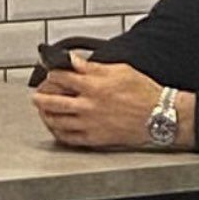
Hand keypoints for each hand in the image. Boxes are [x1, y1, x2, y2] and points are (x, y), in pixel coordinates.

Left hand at [32, 55, 194, 148]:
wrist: (160, 116)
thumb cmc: (145, 92)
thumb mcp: (121, 70)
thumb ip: (93, 67)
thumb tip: (73, 61)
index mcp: (94, 86)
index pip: (60, 77)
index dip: (51, 72)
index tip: (50, 71)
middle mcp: (88, 106)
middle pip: (51, 101)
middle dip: (40, 96)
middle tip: (38, 95)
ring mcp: (89, 124)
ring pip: (55, 120)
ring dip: (45, 114)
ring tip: (44, 110)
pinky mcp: (94, 139)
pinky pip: (67, 138)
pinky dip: (58, 132)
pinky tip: (57, 127)